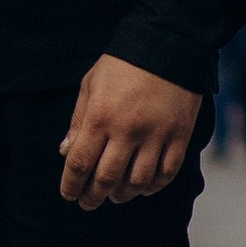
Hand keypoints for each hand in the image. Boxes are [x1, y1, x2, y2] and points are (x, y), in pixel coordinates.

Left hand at [60, 56, 199, 209]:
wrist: (168, 44)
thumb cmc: (122, 64)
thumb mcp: (91, 84)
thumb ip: (78, 120)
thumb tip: (66, 152)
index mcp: (100, 117)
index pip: (79, 163)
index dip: (71, 185)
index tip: (68, 195)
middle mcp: (127, 131)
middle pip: (106, 178)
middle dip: (93, 196)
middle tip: (88, 202)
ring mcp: (156, 136)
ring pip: (136, 182)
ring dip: (122, 195)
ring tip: (114, 196)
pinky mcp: (179, 137)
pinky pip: (165, 174)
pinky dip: (152, 187)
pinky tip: (142, 187)